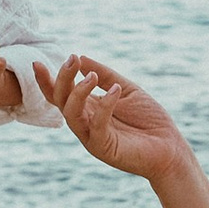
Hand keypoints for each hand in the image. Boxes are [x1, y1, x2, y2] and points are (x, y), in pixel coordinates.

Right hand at [36, 53, 194, 184]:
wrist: (170, 149)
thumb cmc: (149, 120)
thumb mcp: (126, 89)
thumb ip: (106, 75)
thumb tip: (82, 58)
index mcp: (88, 109)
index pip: (59, 95)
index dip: (46, 81)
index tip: (37, 62)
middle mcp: (85, 123)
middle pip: (60, 100)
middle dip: (63, 79)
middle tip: (73, 59)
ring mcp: (91, 136)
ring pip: (70, 113)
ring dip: (78, 92)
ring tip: (92, 77)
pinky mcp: (104, 147)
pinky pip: (96, 125)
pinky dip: (104, 105)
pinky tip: (116, 91)